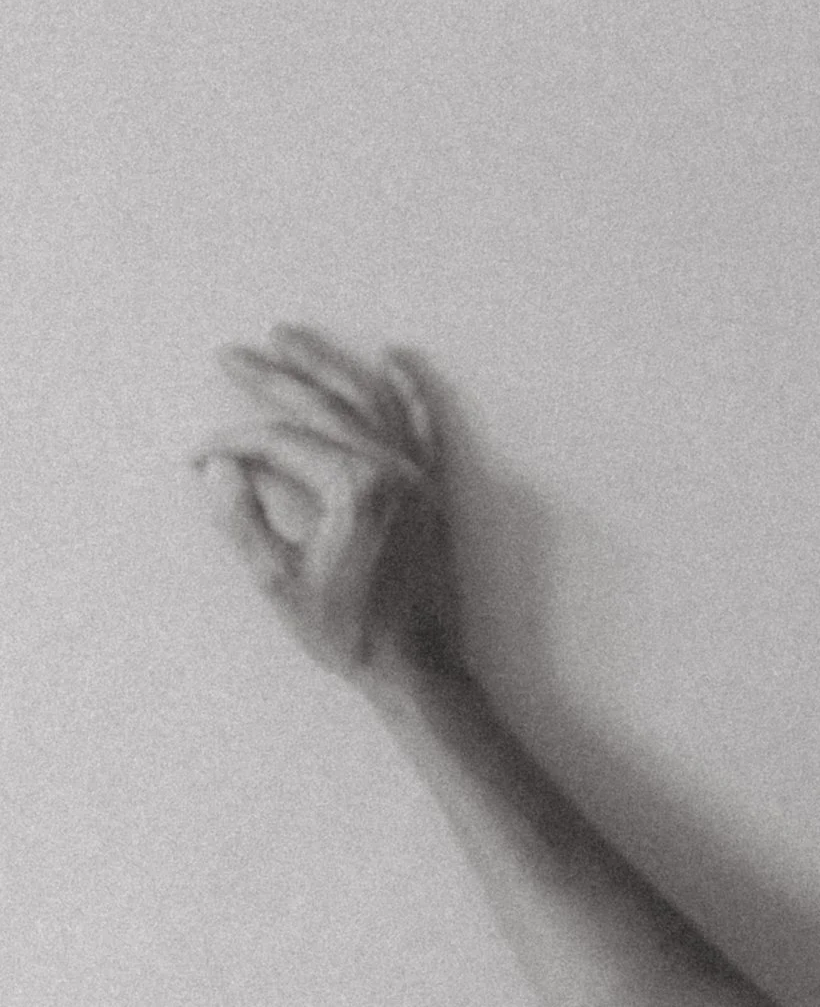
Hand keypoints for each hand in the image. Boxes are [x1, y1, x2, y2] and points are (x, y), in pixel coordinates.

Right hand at [196, 324, 459, 689]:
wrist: (420, 670)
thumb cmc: (352, 633)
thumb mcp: (281, 583)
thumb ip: (243, 521)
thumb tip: (217, 468)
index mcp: (355, 488)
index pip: (281, 443)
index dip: (233, 445)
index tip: (199, 458)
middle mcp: (391, 469)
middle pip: (323, 406)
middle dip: (272, 377)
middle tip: (231, 353)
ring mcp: (417, 477)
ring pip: (368, 402)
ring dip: (327, 365)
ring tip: (289, 336)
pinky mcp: (434, 492)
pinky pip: (424, 428)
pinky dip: (409, 391)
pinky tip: (395, 358)